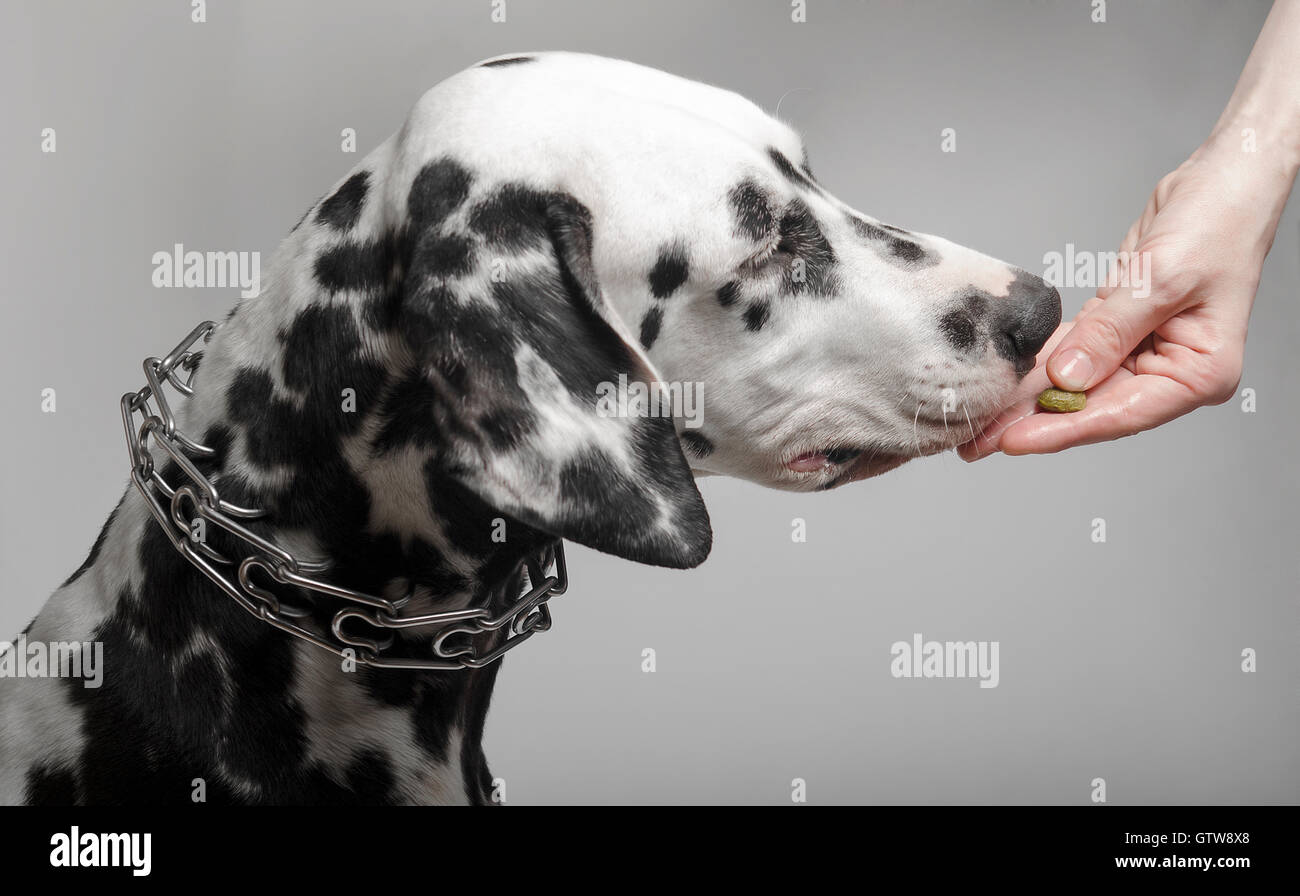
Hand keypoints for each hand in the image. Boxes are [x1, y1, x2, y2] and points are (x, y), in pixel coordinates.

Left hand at [959, 145, 1279, 459]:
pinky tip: (1003, 379)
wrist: (1223, 180)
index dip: (1063, 429)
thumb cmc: (1217, 223)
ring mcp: (1144, 351)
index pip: (1121, 412)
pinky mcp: (1118, 327)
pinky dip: (1039, 364)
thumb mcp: (1162, 279)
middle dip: (1034, 421)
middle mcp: (1171, 371)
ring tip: (980, 419)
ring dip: (1029, 399)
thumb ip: (1111, 332)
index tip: (1014, 441)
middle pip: (1092, 405)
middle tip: (978, 440)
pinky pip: (1072, 352)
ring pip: (1076, 384)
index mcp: (1199, 373)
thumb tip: (1068, 379)